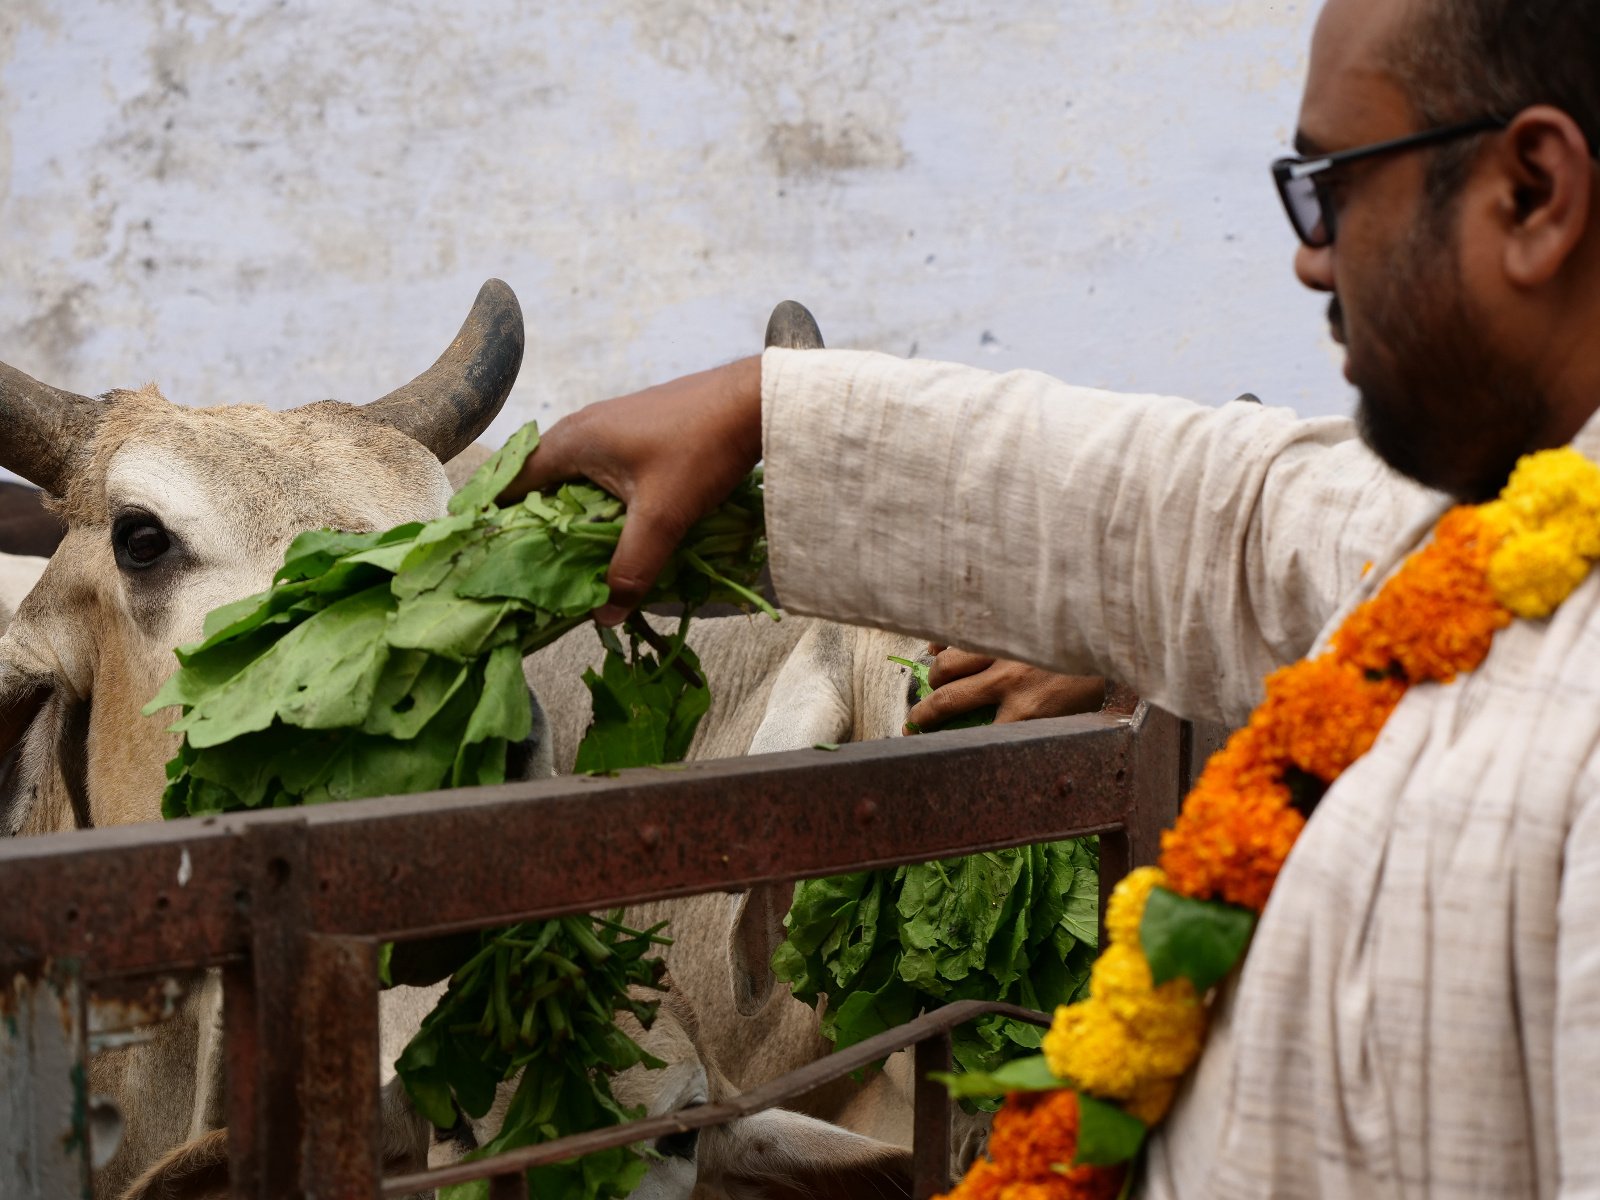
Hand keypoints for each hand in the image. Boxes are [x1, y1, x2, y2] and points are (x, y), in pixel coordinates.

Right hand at [499, 357, 763, 623]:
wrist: (757, 400)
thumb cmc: (701, 449)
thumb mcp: (663, 517)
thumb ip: (630, 568)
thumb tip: (602, 615)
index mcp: (571, 440)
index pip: (510, 482)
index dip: (492, 518)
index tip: (482, 553)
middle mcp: (582, 428)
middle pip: (538, 484)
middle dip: (531, 526)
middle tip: (524, 571)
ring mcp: (611, 427)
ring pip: (573, 479)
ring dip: (569, 516)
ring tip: (565, 561)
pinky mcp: (637, 433)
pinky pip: (599, 473)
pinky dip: (596, 502)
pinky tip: (611, 532)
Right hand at [906, 644, 1104, 731]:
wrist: (1112, 626)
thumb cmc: (1096, 675)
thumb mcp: (1072, 713)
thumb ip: (1038, 725)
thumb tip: (1004, 737)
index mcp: (1029, 708)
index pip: (977, 738)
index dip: (949, 746)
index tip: (934, 749)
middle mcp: (1009, 679)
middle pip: (948, 702)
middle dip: (923, 716)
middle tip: (912, 723)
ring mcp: (1003, 647)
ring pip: (947, 665)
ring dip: (935, 677)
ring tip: (935, 683)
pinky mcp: (1002, 622)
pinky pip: (959, 633)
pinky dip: (943, 643)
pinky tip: (939, 650)